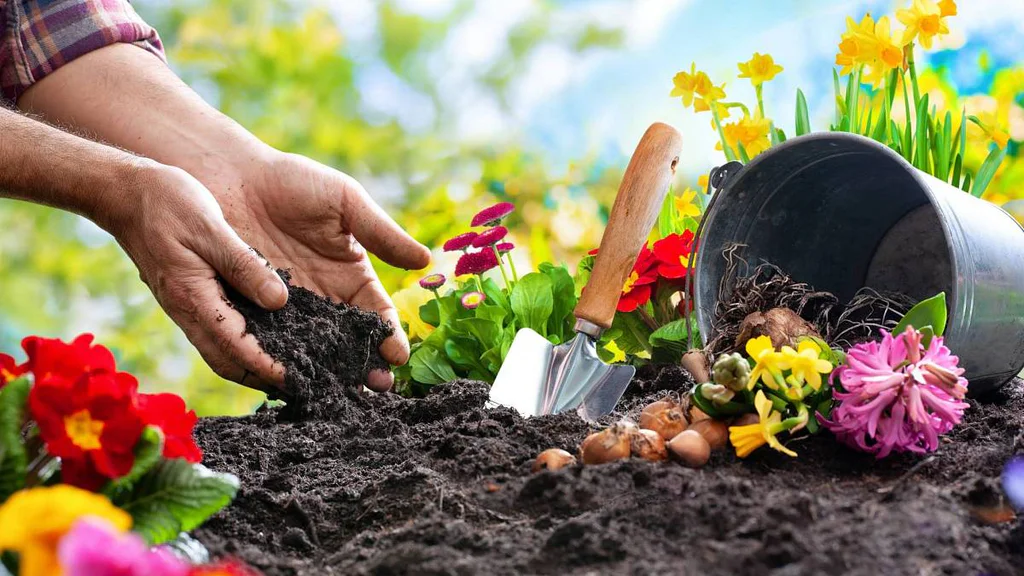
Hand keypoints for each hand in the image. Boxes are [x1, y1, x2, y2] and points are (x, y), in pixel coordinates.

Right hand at [99, 161, 290, 390]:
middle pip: (229, 363)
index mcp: (193, 297)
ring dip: (252, 368)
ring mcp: (186, 307)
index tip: (297, 381)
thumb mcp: (210, 228)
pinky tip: (268, 339)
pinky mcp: (189, 298)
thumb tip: (278, 301)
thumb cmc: (167, 203)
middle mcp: (188, 311)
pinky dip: (242, 346)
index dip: (268, 367)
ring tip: (289, 373)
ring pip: (222, 353)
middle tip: (301, 388)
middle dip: (262, 380)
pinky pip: (218, 333)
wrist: (125, 193)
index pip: (236, 347)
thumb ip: (244, 264)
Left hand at [200, 149, 430, 391]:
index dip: (389, 335)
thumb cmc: (292, 182)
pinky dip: (281, 362)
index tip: (398, 355)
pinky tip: (291, 379)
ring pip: (312, 349)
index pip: (376, 314)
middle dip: (364, 365)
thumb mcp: (345, 202)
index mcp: (351, 276)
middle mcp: (322, 299)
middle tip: (377, 388)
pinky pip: (269, 343)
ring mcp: (287, 309)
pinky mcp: (251, 312)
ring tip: (339, 392)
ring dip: (327, 372)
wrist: (231, 176)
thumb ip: (382, 233)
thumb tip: (426, 260)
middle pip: (348, 342)